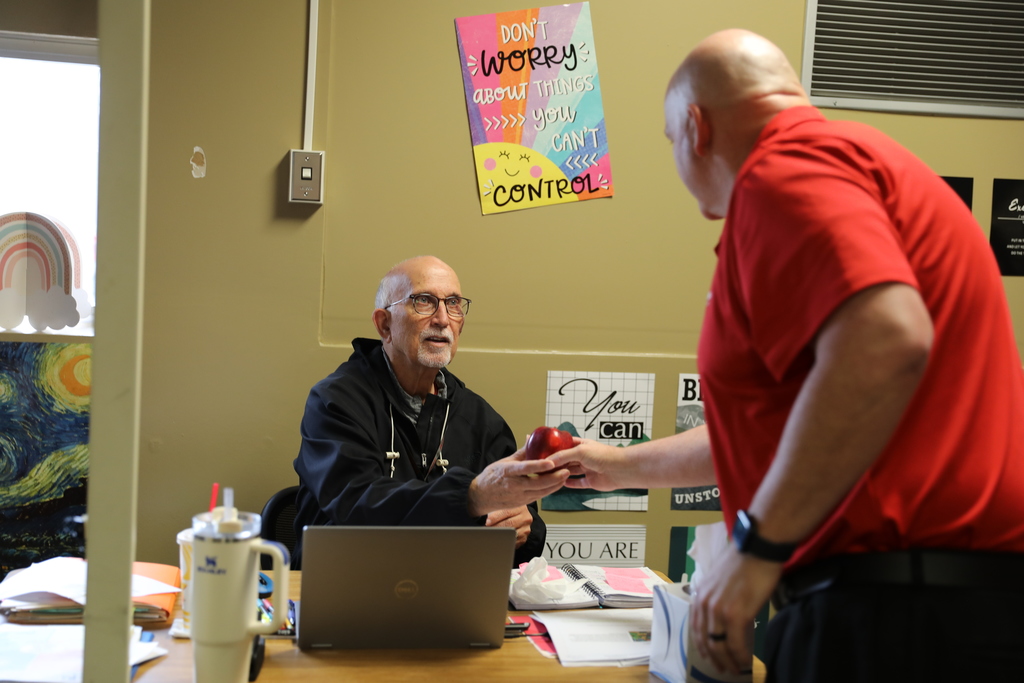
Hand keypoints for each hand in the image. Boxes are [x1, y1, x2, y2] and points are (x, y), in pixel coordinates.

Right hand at [467, 448, 569, 516]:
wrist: (481, 496)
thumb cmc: (492, 477)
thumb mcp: (504, 461)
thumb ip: (521, 452)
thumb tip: (531, 438)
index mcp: (508, 472)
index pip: (526, 468)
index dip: (539, 466)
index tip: (551, 462)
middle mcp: (514, 485)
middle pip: (538, 483)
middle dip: (555, 477)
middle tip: (567, 469)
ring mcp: (519, 496)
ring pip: (542, 492)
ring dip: (555, 484)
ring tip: (566, 475)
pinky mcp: (523, 502)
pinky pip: (540, 496)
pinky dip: (550, 489)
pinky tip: (557, 483)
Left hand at [485, 506, 532, 546]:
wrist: (521, 517)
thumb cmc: (509, 511)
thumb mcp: (505, 507)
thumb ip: (498, 509)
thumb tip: (487, 516)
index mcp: (521, 507)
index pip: (506, 512)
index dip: (496, 517)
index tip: (487, 521)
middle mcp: (526, 518)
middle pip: (509, 524)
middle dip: (496, 527)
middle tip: (487, 530)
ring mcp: (526, 529)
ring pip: (511, 534)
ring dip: (500, 535)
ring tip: (491, 535)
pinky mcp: (524, 538)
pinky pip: (513, 542)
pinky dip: (504, 541)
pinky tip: (498, 540)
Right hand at [545, 439, 632, 490]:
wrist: (620, 469)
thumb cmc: (604, 455)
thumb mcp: (580, 451)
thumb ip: (563, 456)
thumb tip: (549, 461)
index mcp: (582, 445)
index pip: (564, 445)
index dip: (555, 449)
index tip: (543, 453)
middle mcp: (584, 456)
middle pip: (566, 460)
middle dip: (556, 463)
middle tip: (543, 467)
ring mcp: (588, 469)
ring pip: (571, 471)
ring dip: (562, 473)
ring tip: (550, 475)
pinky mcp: (591, 481)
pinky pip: (578, 483)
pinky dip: (571, 484)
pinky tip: (563, 484)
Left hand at [691, 544, 781, 674]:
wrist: (758, 549)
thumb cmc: (744, 562)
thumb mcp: (721, 580)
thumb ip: (717, 598)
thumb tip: (724, 617)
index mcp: (700, 594)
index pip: (696, 627)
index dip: (702, 646)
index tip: (710, 657)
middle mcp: (705, 603)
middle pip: (706, 640)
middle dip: (715, 658)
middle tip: (724, 669)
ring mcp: (719, 610)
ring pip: (720, 645)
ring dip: (728, 660)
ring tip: (735, 668)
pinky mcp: (736, 614)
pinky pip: (735, 643)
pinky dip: (740, 655)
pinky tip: (746, 660)